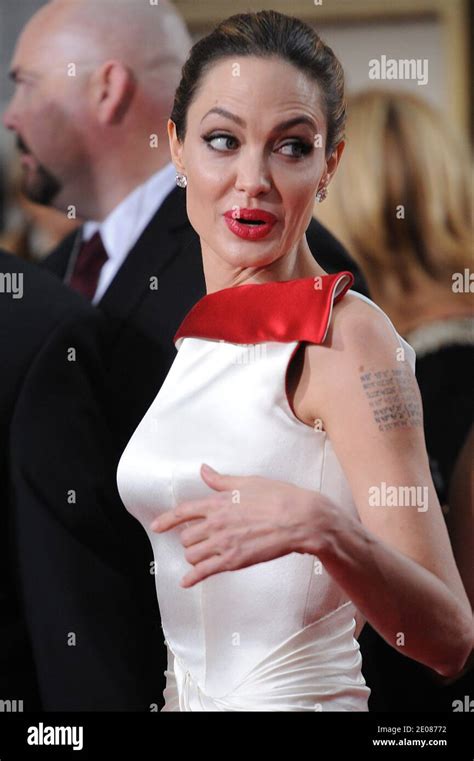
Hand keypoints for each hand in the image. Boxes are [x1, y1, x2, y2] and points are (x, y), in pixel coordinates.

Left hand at [150, 464, 334, 587]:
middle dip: (190, 539)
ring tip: (203, 555)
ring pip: (192, 554)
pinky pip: (204, 571)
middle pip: (186, 536)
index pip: (184, 512)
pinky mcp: (234, 561)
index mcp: (218, 503)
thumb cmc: (278, 497)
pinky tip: (187, 582)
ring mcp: (224, 543)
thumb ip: (221, 481)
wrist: (300, 519)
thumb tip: (204, 470)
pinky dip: (192, 578)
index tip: (156, 526)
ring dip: (194, 555)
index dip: (166, 520)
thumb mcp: (247, 482)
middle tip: (199, 540)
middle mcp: (216, 523)